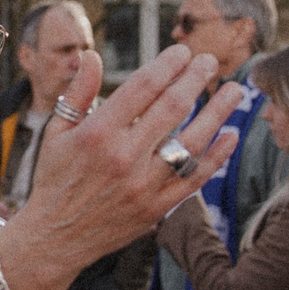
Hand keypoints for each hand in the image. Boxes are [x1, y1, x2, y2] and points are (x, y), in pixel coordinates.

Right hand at [0, 44, 248, 289]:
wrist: (55, 237)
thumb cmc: (54, 178)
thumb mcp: (56, 133)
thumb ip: (77, 93)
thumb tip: (92, 56)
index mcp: (97, 133)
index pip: (142, 87)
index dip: (167, 64)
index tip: (183, 51)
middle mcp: (123, 157)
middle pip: (172, 108)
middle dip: (196, 79)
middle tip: (210, 61)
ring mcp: (143, 185)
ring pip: (191, 141)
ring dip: (218, 112)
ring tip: (234, 90)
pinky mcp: (157, 208)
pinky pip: (195, 179)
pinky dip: (217, 156)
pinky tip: (231, 135)